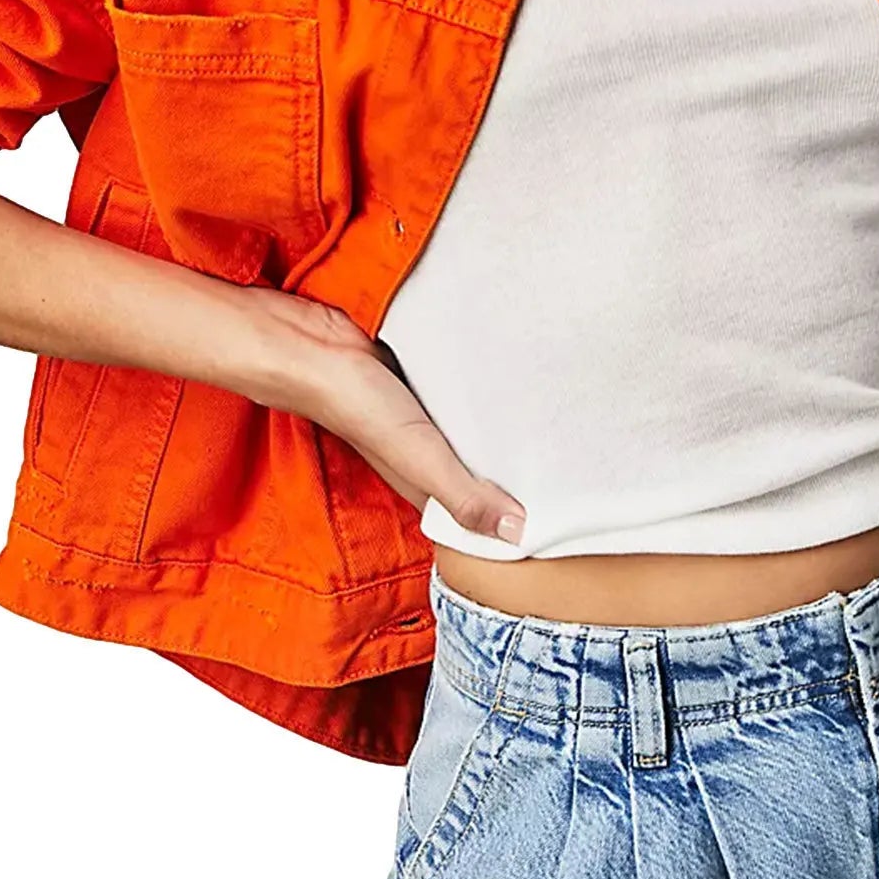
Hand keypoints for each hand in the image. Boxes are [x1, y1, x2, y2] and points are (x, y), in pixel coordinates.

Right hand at [238, 288, 527, 544]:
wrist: (311, 344)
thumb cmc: (355, 405)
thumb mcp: (418, 457)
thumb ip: (463, 496)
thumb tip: (517, 534)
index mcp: (420, 481)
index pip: (470, 511)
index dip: (507, 516)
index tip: (555, 516)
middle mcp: (420, 450)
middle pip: (474, 465)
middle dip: (514, 465)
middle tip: (567, 461)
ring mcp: (417, 412)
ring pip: (466, 426)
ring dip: (499, 424)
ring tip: (553, 415)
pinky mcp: (416, 375)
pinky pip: (457, 388)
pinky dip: (481, 387)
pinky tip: (508, 376)